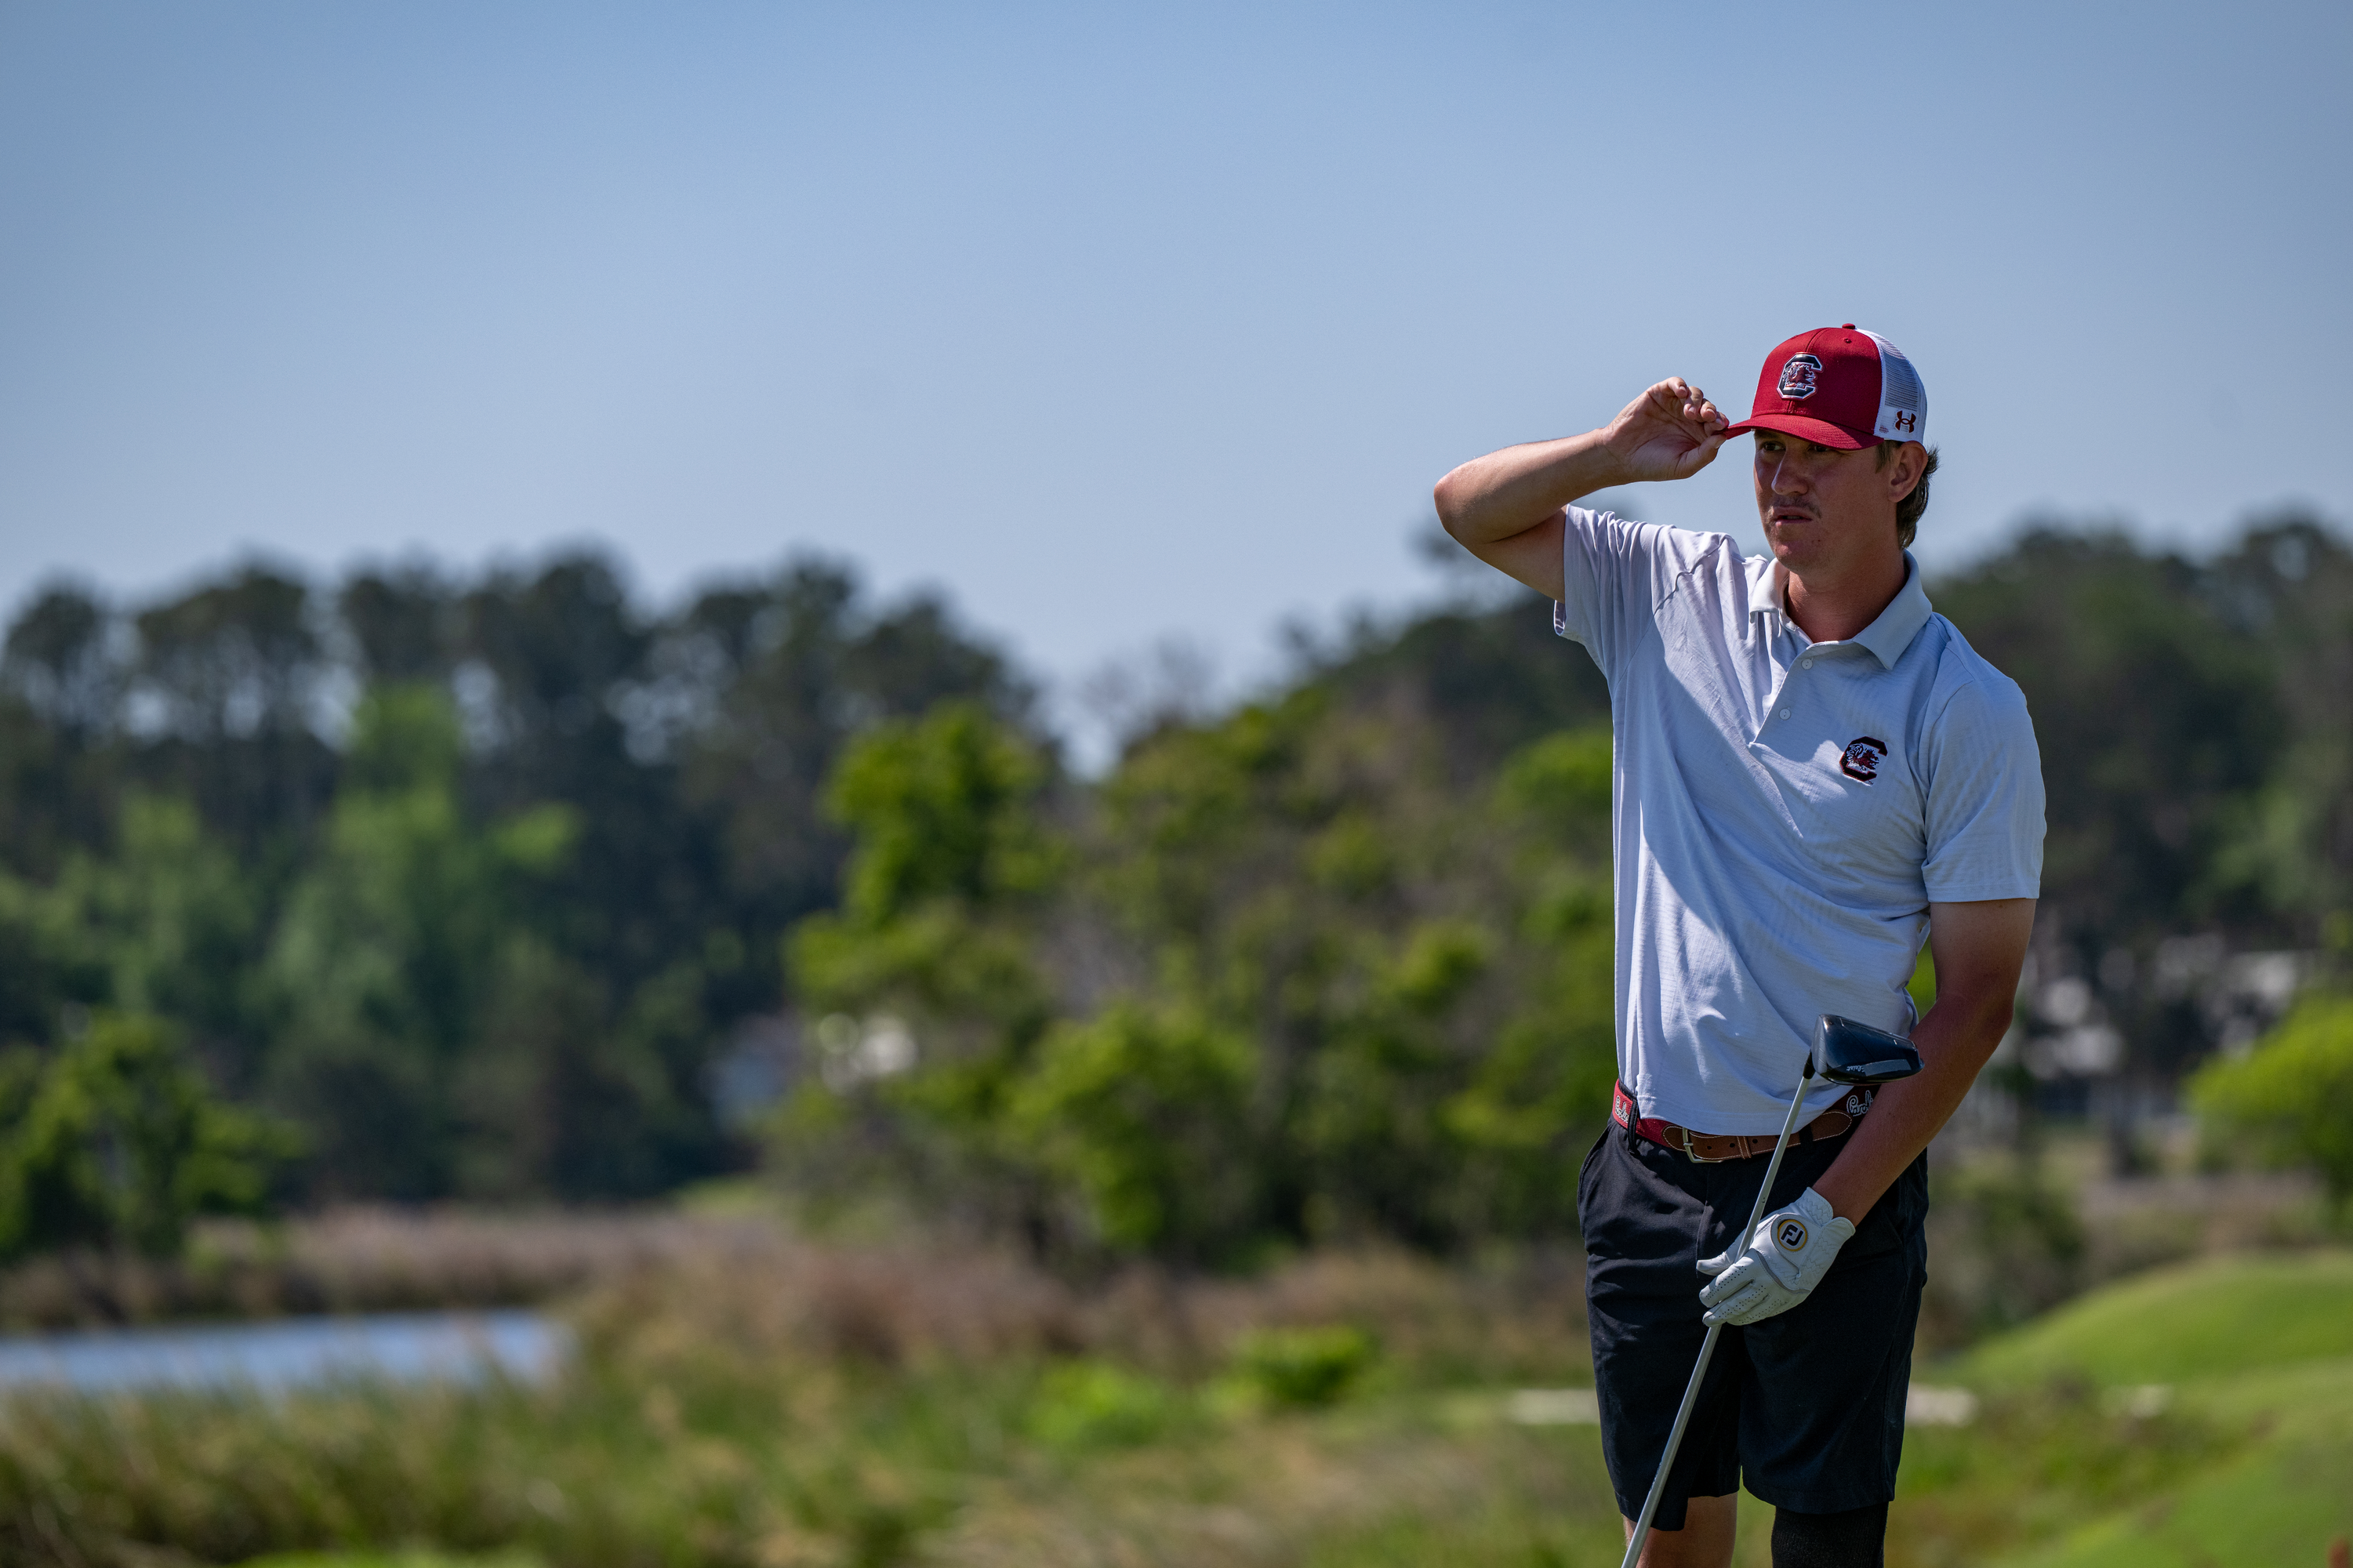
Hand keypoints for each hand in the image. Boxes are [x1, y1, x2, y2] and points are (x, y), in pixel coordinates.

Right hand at [1599, 378, 1729, 482]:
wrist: (1620, 457)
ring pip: (1694, 394)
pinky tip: (1681, 393)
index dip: (1720, 421)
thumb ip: (1705, 454)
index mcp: (1697, 435)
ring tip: (1689, 413)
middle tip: (1705, 417)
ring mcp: (1673, 405)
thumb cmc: (1652, 465)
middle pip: (1708, 406)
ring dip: (1696, 401)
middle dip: (1710, 410)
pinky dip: (1679, 385)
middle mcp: (1688, 418)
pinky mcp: (1658, 394)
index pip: (1716, 423)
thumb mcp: (1683, 466)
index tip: (1719, 425)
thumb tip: (1723, 437)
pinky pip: (1674, 383)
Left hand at [1697, 1186, 1853, 1325]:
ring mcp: (1783, 1292)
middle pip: (1737, 1304)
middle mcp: (1768, 1281)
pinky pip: (1772, 1311)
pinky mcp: (1795, 1297)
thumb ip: (1726, 1257)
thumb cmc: (1779, 1228)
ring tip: (1726, 1319)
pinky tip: (1748, 1315)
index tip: (1703, 1298)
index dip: (1711, 1295)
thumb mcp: (1750, 1238)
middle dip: (1720, 1314)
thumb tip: (1703, 1268)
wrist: (1818, 1228)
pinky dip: (1757, 1314)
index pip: (1725, 1286)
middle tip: (1707, 1319)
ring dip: (1738, 1318)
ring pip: (1755, 1313)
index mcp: (1753, 1264)